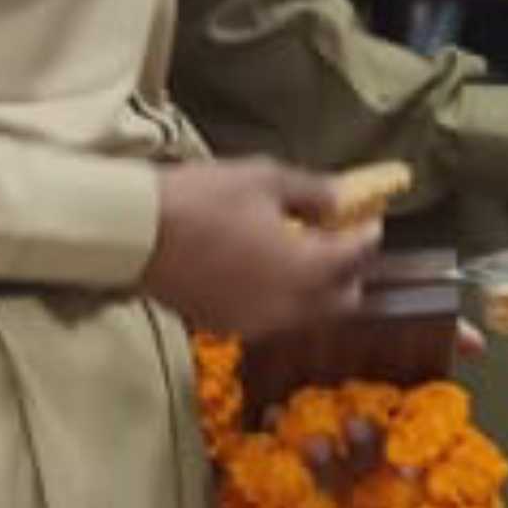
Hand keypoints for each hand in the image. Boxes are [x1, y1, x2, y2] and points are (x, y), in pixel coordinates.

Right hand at [141, 160, 378, 336]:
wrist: (138, 234)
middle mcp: (291, 305)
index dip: (367, 234)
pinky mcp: (230, 327)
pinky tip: (263, 272)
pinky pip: (273, 318)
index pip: (357, 256)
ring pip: (309, 314)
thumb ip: (313, 192)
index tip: (368, 217)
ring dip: (315, 289)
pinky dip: (280, 299)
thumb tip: (344, 198)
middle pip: (343, 299)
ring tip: (298, 254)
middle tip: (337, 240)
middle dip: (348, 271)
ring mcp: (260, 322)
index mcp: (307, 268)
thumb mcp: (264, 179)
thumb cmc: (203, 198)